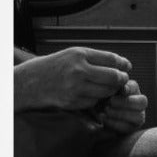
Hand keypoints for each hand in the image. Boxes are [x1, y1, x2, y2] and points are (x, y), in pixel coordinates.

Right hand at [14, 46, 130, 112]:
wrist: (29, 82)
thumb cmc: (55, 66)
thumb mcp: (74, 54)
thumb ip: (97, 57)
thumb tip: (123, 64)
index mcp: (79, 55)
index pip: (111, 59)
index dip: (123, 64)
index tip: (126, 67)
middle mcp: (78, 71)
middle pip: (112, 77)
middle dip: (121, 79)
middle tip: (121, 80)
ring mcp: (74, 88)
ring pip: (106, 91)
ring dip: (110, 90)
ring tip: (107, 86)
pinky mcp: (71, 102)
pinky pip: (93, 101)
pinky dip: (96, 99)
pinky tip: (91, 94)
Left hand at [97, 79, 147, 133]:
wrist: (89, 119)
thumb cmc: (96, 101)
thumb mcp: (100, 92)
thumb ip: (109, 86)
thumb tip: (120, 85)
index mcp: (131, 91)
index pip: (134, 87)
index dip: (129, 88)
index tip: (120, 90)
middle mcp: (137, 103)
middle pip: (143, 102)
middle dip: (126, 102)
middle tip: (110, 102)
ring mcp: (136, 117)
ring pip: (138, 116)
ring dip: (121, 113)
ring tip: (105, 111)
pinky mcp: (130, 129)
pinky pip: (128, 127)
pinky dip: (115, 123)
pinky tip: (104, 119)